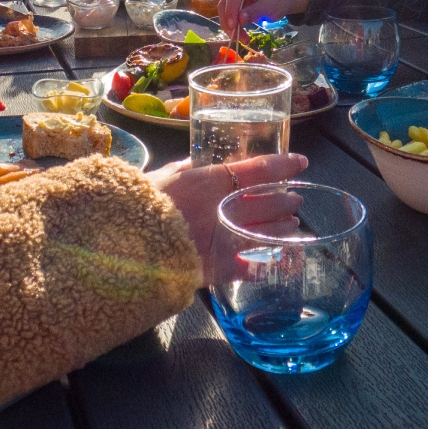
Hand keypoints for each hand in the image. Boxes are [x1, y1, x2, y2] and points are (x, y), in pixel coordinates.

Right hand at [147, 152, 308, 282]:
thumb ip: (187, 169)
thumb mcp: (164, 177)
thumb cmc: (140, 203)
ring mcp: (226, 239)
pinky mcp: (221, 267)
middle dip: (284, 201)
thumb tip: (201, 161)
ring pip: (265, 233)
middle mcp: (226, 208)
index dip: (283, 166)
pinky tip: (275, 264)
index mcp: (212, 182)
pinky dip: (263, 266)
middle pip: (267, 202)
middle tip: (295, 200)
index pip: (258, 170)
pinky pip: (250, 268)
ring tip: (292, 227)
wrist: (126, 242)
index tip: (301, 163)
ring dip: (281, 229)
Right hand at [218, 0, 309, 37]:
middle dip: (229, 23)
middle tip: (238, 39)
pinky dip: (232, 25)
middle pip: (225, 3)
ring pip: (223, 10)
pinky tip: (241, 34)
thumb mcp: (270, 7)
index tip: (233, 27)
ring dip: (230, 27)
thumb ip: (255, 12)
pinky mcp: (231, 0)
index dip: (231, 11)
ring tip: (243, 39)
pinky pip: (227, 13)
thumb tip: (240, 19)